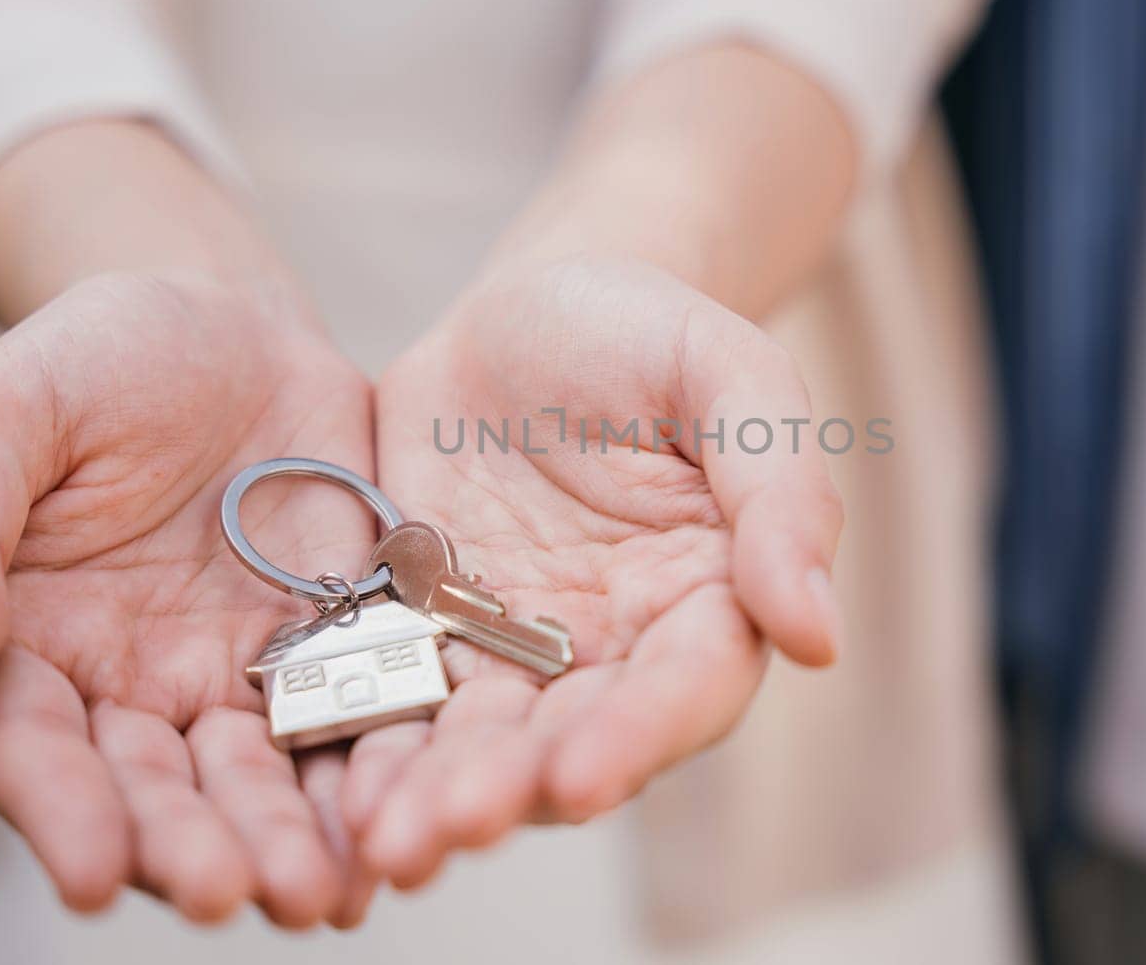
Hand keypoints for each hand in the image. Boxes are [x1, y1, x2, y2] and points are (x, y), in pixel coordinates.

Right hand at [0, 273, 379, 925]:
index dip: (61, 814)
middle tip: (226, 893)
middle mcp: (136, 685)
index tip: (91, 876)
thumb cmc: (96, 359)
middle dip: (191, 847)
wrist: (228, 324)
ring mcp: (242, 674)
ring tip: (321, 891)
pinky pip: (357, 720)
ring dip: (287, 840)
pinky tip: (396, 825)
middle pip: (158, 790)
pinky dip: (374, 775)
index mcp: (34, 645)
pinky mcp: (338, 648)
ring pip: (262, 779)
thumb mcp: (3, 417)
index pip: (36, 751)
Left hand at [343, 258, 844, 886]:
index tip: (579, 780)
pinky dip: (368, 740)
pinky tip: (328, 782)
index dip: (638, 737)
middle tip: (445, 829)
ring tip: (380, 838)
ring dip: (432, 793)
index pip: (688, 686)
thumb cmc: (648, 329)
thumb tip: (817, 637)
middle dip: (512, 789)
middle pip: (573, 738)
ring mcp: (514, 645)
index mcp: (706, 596)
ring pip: (479, 739)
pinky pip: (398, 691)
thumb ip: (782, 495)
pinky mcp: (426, 628)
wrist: (530, 306)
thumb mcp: (730, 377)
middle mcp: (614, 646)